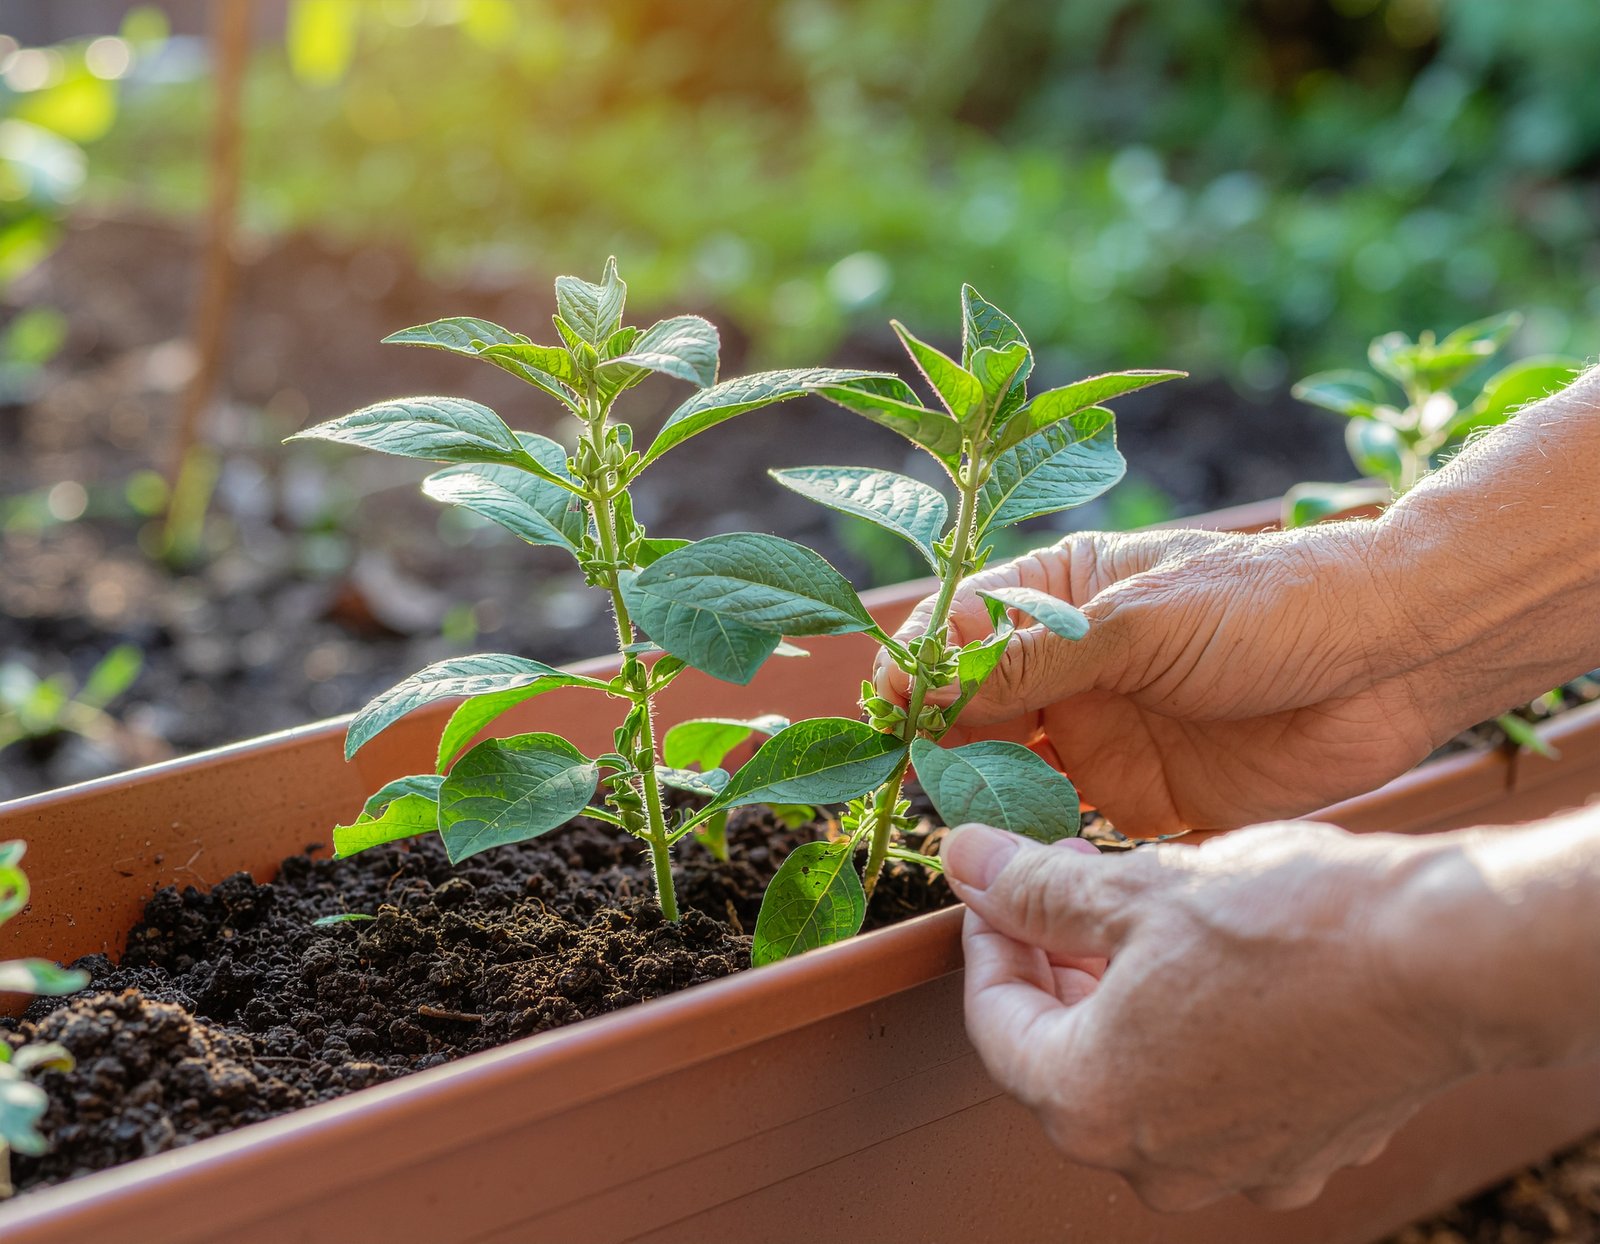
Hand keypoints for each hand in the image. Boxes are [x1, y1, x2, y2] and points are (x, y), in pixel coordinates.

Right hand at [876, 527, 1441, 833]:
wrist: (1393, 658)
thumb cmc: (1265, 604)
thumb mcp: (1135, 622)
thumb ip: (1030, 662)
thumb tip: (921, 682)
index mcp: (1060, 598)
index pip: (958, 634)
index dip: (916, 672)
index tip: (885, 711)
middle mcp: (1069, 670)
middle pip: (971, 712)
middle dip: (937, 742)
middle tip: (909, 778)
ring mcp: (1102, 735)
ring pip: (1010, 773)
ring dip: (980, 797)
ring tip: (954, 821)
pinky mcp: (1142, 798)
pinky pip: (1067, 828)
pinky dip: (1035, 843)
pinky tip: (1014, 857)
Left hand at [943, 821, 1476, 1211]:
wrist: (1446, 959)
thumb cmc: (1288, 923)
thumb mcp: (1133, 888)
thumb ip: (1031, 889)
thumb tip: (963, 861)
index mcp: (1090, 1102)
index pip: (994, 1022)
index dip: (987, 941)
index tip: (996, 887)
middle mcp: (1154, 1161)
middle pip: (1061, 1057)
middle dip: (1051, 967)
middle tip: (1056, 890)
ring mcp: (1234, 1167)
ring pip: (1137, 1075)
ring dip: (1116, 998)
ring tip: (1129, 916)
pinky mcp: (1299, 1151)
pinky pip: (1212, 1094)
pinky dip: (1189, 1032)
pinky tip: (1208, 966)